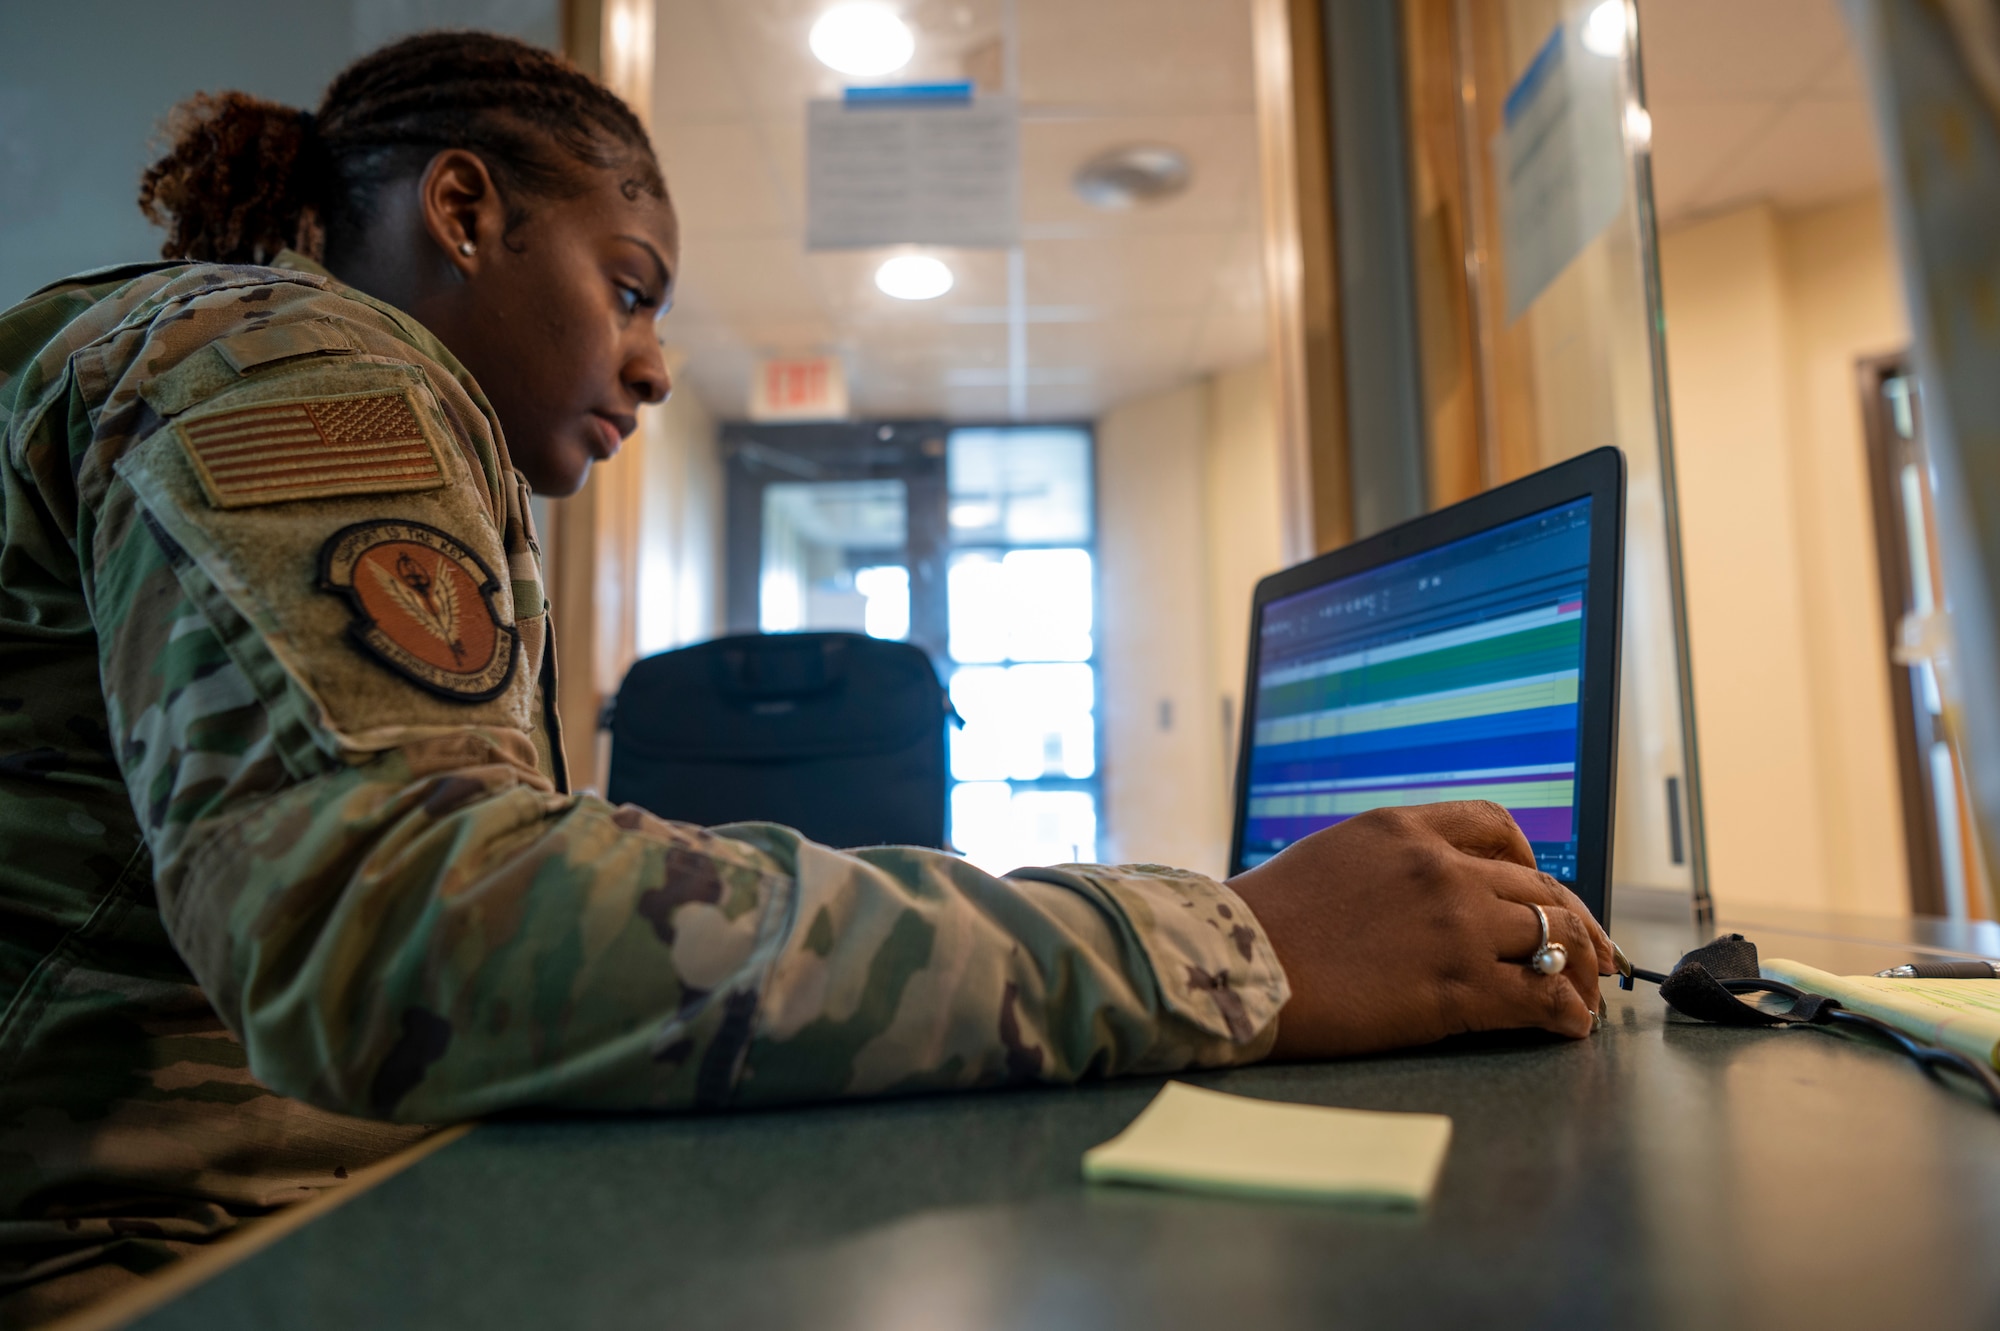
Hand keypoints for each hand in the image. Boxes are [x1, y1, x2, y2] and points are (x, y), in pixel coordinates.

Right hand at [1227, 802, 1614, 1059]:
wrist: (1236, 965)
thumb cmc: (1263, 922)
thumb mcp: (1327, 859)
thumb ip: (1383, 867)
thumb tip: (1410, 897)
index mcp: (1403, 829)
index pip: (1494, 825)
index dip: (1529, 856)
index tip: (1537, 883)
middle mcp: (1441, 868)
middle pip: (1538, 885)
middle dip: (1575, 920)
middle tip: (1593, 952)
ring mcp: (1454, 926)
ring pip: (1553, 936)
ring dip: (1581, 968)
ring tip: (1587, 996)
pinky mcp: (1456, 988)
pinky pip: (1539, 996)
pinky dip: (1565, 1013)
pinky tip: (1569, 1027)